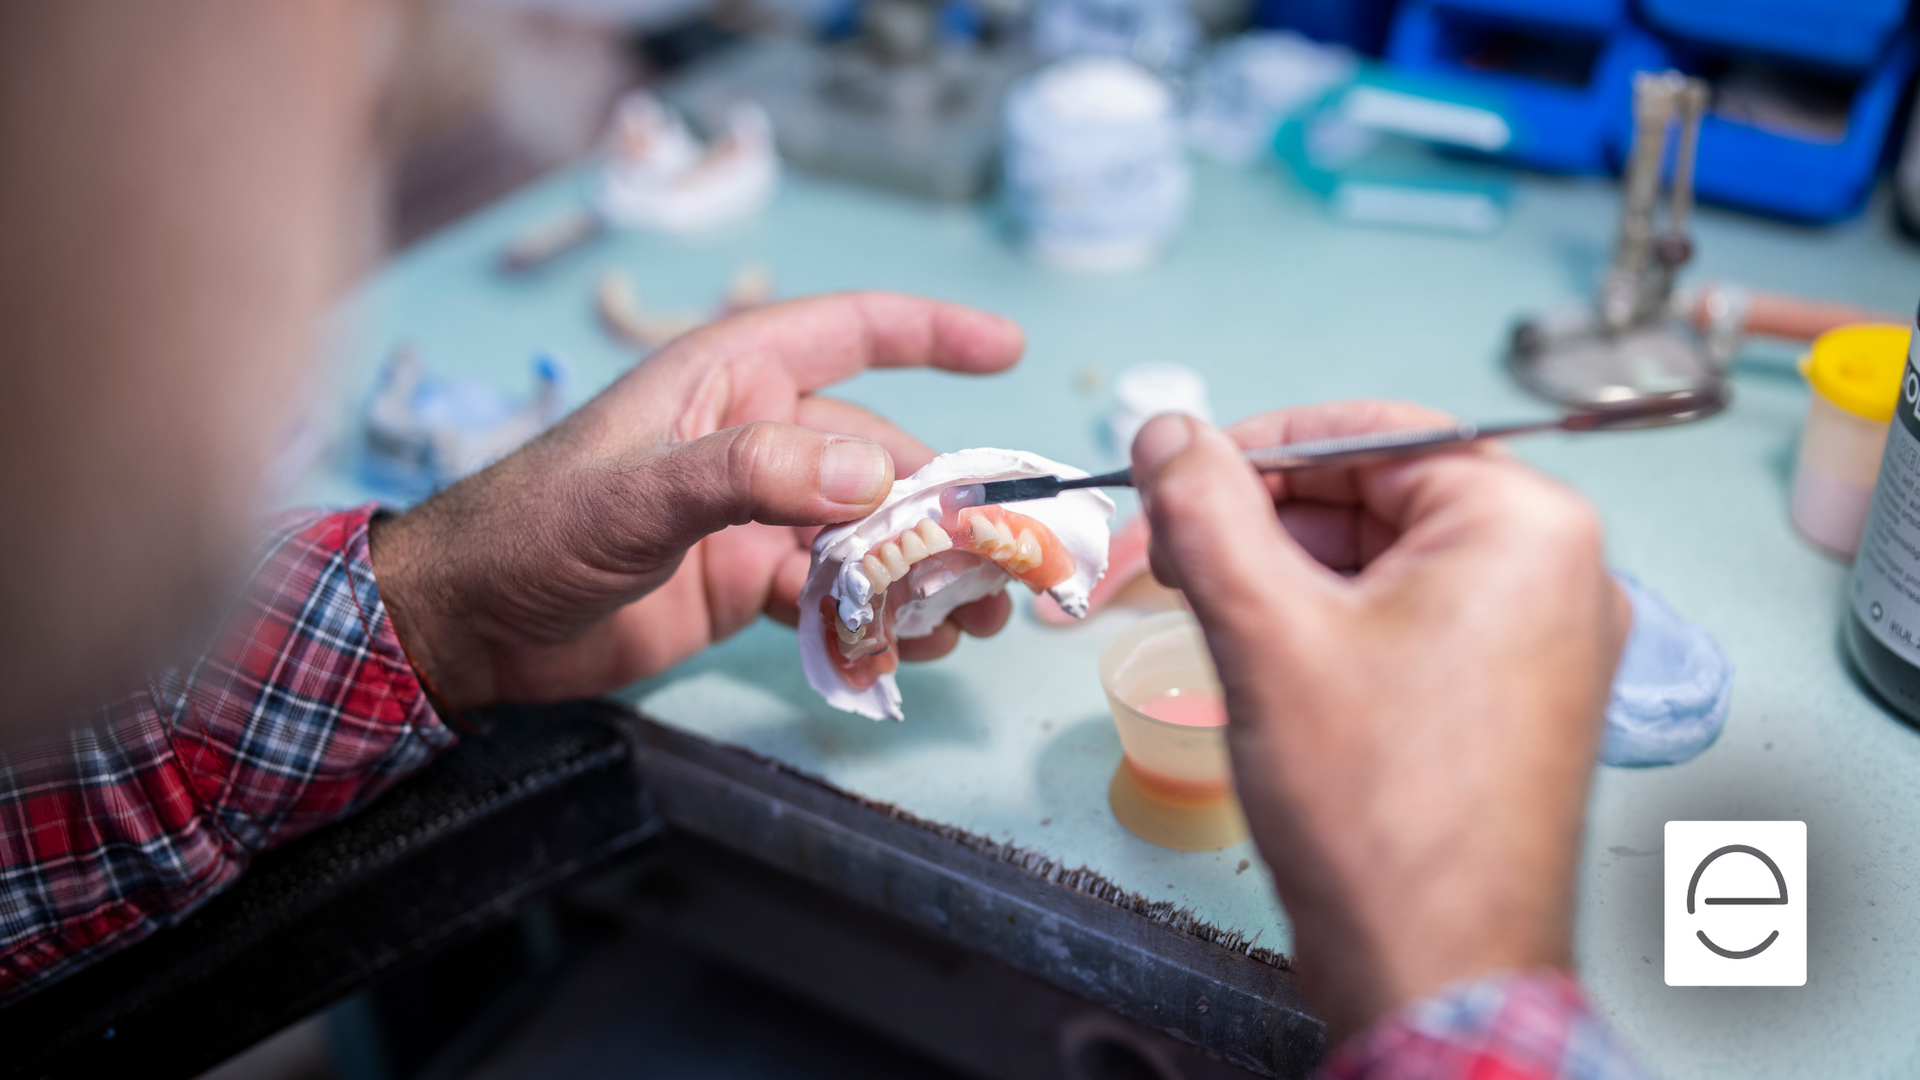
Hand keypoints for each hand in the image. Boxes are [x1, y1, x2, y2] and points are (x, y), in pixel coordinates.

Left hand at [370, 292, 1022, 710]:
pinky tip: (910, 648)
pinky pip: (834, 592)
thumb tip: (877, 477)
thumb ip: (754, 475)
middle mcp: (754, 438)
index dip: (932, 331)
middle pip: (880, 454)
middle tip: (1005, 555)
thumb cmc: (533, 526)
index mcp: (729, 380)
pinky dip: (875, 618)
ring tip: (975, 617)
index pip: (850, 331)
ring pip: (866, 533)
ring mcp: (753, 514)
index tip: (1006, 349)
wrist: (469, 625)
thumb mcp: (641, 492)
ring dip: (922, 571)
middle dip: (947, 503)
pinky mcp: (744, 581)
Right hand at [1129, 404, 1628, 1042]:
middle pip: (1380, 495)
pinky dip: (1334, 625)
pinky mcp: (1517, 697)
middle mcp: (1556, 571)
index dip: (1258, 449)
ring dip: (1290, 575)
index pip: (1372, 433)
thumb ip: (1210, 511)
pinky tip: (1268, 659)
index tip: (1181, 476)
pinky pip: (1414, 621)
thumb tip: (1171, 433)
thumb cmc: (1377, 810)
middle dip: (1267, 522)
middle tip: (1173, 557)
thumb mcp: (1267, 631)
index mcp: (1524, 526)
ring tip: (1211, 616)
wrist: (1437, 970)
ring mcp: (1544, 641)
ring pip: (1389, 562)